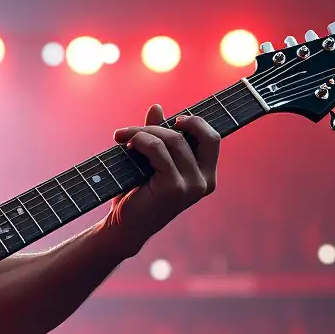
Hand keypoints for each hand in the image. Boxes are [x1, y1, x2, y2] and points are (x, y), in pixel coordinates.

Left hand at [107, 104, 219, 252]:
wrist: (123, 226)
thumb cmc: (136, 194)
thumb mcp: (149, 161)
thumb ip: (157, 136)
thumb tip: (157, 107)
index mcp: (205, 175)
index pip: (212, 138)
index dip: (195, 122)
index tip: (172, 119)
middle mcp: (204, 182)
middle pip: (193, 134)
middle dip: (162, 125)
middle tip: (133, 131)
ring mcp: (191, 186)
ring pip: (172, 139)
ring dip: (142, 132)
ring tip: (122, 138)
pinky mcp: (173, 187)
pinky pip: (158, 150)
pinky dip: (140, 141)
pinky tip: (126, 146)